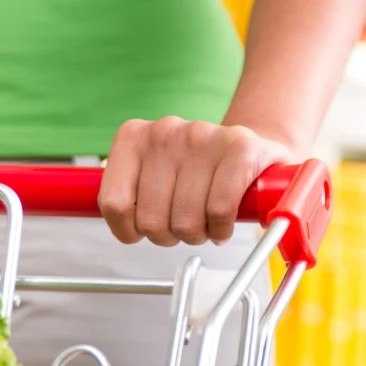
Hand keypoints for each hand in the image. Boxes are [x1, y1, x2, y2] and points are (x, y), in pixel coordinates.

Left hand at [98, 117, 294, 246]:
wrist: (253, 150)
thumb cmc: (194, 173)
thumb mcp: (150, 176)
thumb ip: (125, 196)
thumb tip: (117, 223)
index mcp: (132, 137)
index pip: (113, 203)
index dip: (127, 230)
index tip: (140, 232)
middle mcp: (164, 131)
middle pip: (149, 218)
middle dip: (166, 235)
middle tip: (181, 226)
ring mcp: (201, 136)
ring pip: (183, 220)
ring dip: (195, 235)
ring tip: (203, 222)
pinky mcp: (239, 147)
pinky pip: (217, 211)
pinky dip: (220, 229)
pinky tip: (222, 224)